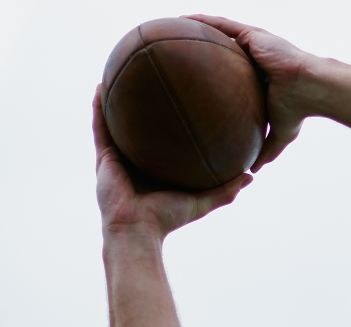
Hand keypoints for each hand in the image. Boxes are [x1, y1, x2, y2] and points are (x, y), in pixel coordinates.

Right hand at [93, 84, 251, 243]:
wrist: (138, 230)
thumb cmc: (168, 219)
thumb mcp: (202, 201)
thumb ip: (226, 190)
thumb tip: (251, 175)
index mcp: (155, 169)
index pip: (163, 142)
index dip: (168, 123)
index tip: (179, 101)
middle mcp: (135, 161)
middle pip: (139, 127)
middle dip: (143, 106)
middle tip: (152, 81)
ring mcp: (117, 158)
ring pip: (115, 122)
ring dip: (115, 98)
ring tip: (119, 73)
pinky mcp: (103, 157)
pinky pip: (100, 127)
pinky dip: (98, 107)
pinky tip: (100, 87)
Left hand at [184, 14, 321, 172]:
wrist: (311, 89)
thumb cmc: (299, 109)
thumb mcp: (280, 134)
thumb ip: (266, 149)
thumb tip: (254, 171)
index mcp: (258, 75)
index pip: (229, 70)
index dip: (211, 71)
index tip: (190, 78)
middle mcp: (254, 56)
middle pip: (220, 48)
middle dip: (199, 47)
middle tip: (173, 52)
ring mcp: (253, 43)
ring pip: (219, 33)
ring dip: (196, 29)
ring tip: (170, 27)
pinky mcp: (252, 35)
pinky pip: (223, 25)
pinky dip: (203, 21)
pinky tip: (184, 20)